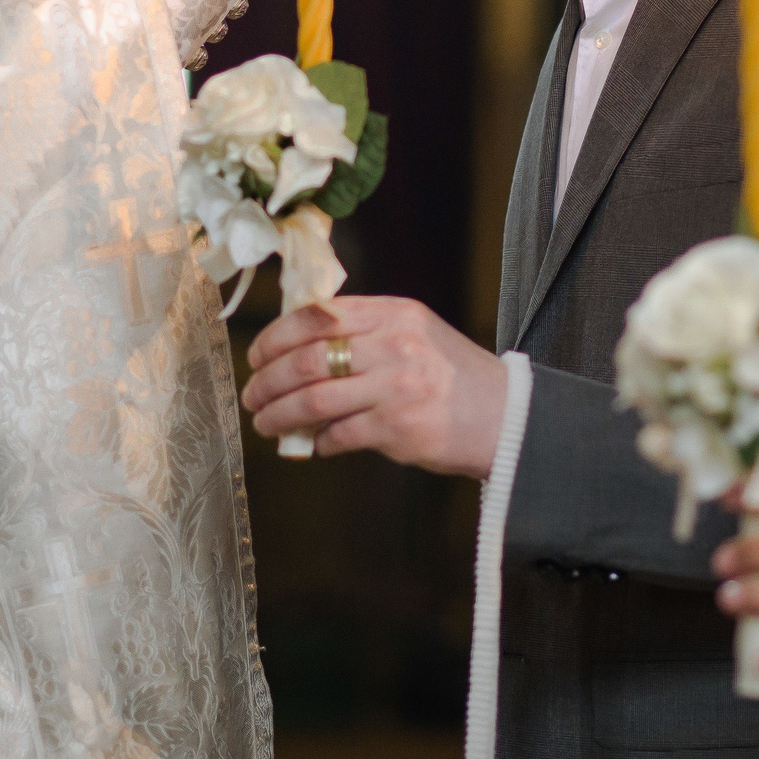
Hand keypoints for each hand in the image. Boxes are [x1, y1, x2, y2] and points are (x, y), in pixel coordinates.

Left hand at [241, 295, 505, 478]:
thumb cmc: (452, 376)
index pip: (317, 315)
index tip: (256, 356)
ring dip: (280, 414)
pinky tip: (311, 445)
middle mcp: (394, 344)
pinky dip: (317, 442)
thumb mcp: (415, 332)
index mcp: (394, 313)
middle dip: (267, 381)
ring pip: (314, 399)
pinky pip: (338, 435)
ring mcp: (396, 387)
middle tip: (252, 396)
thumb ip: (365, 330)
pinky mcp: (399, 429)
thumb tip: (296, 347)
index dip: (275, 336)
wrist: (506, 417)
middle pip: (306, 359)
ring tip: (266, 423)